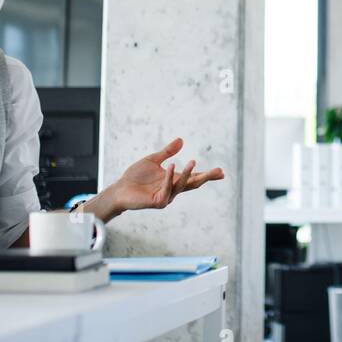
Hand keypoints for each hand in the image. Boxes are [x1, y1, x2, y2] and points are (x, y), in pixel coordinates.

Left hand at [104, 137, 224, 214]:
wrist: (120, 189)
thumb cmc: (136, 176)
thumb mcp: (153, 160)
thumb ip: (167, 152)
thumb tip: (181, 140)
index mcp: (174, 180)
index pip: (194, 178)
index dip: (207, 175)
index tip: (221, 172)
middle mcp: (173, 190)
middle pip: (193, 184)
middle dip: (206, 178)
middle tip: (219, 172)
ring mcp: (166, 197)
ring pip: (181, 185)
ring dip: (187, 174)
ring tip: (193, 161)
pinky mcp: (158, 201)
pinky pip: (166, 188)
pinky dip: (169, 177)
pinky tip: (172, 166)